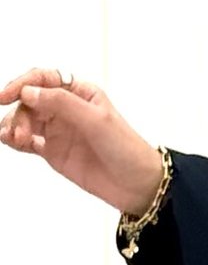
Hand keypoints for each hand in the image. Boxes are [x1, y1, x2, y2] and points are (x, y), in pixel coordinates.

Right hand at [0, 67, 164, 218]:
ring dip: (14, 125)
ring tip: (15, 138)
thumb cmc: (127, 149)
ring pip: (25, 119)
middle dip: (19, 112)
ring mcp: (58, 130)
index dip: (22, 83)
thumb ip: (61, 103)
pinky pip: (26, 141)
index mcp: (79, 92)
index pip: (43, 79)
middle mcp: (66, 108)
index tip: (7, 95)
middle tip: (20, 131)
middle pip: (29, 100)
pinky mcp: (54, 152)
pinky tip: (9, 140)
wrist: (138, 186)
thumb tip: (29, 92)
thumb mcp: (96, 120)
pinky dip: (14, 140)